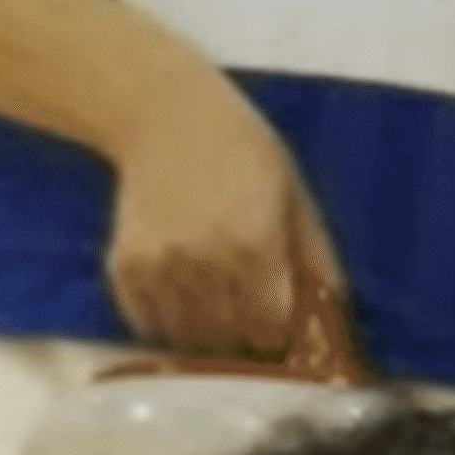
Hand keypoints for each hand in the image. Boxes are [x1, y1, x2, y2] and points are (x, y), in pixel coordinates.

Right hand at [99, 71, 358, 376]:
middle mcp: (203, 263)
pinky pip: (146, 324)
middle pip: (229, 336)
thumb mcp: (294, 195)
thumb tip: (330, 317)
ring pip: (187, 337)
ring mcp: (158, 269)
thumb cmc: (242, 148)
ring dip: (206, 333)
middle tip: (252, 316)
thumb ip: (313, 258)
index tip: (284, 328)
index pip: (272, 325)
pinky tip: (182, 297)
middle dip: (246, 334)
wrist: (164, 117)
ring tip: (217, 305)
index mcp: (254, 243)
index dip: (282, 333)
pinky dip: (166, 322)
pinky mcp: (124, 269)